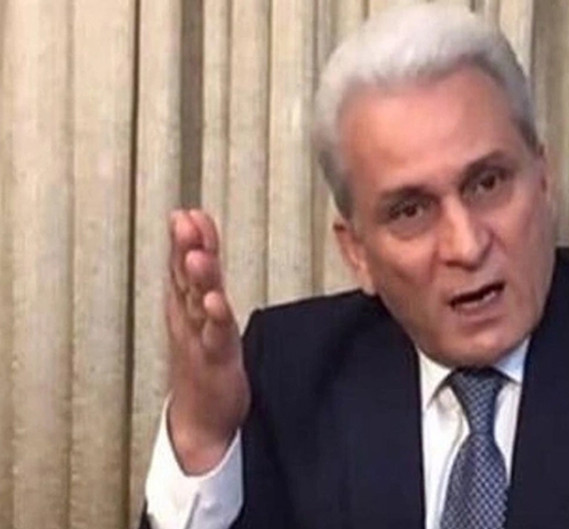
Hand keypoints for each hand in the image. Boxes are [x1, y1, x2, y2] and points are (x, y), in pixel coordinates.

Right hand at [165, 209, 249, 473]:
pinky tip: (215, 300)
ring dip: (198, 278)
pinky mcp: (214, 361)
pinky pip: (214, 336)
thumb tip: (203, 252)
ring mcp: (199, 339)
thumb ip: (205, 284)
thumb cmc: (202, 363)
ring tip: (197, 255)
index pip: (184, 266)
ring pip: (198, 303)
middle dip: (186, 248)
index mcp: (187, 306)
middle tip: (185, 221)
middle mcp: (189, 319)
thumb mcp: (203, 317)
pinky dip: (215, 317)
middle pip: (186, 278)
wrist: (198, 420)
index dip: (187, 240)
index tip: (190, 212)